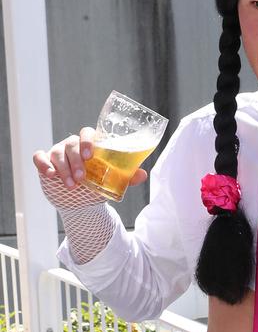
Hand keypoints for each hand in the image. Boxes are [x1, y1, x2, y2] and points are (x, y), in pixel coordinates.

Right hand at [32, 127, 146, 189]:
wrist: (80, 198)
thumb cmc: (96, 182)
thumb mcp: (111, 180)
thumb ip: (126, 176)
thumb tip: (143, 175)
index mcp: (89, 145)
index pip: (87, 133)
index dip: (88, 141)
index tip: (91, 155)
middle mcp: (72, 145)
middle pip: (71, 145)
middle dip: (76, 161)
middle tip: (82, 178)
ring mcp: (57, 152)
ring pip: (58, 153)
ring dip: (64, 169)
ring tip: (72, 186)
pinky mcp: (45, 161)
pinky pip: (40, 158)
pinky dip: (43, 164)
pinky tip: (50, 174)